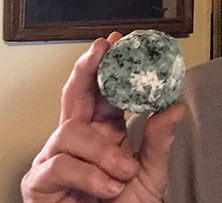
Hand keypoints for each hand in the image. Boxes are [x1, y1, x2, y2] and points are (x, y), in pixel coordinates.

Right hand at [21, 32, 184, 201]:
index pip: (103, 91)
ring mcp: (56, 158)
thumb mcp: (150, 175)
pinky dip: (90, 175)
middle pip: (75, 94)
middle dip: (87, 67)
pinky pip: (61, 163)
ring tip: (123, 172)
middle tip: (101, 49)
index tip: (117, 42)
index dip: (107, 65)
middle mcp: (79, 139)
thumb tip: (175, 106)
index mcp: (105, 132)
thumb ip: (159, 142)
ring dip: (103, 151)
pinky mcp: (40, 182)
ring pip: (72, 131)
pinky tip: (107, 187)